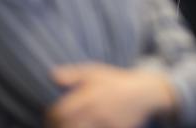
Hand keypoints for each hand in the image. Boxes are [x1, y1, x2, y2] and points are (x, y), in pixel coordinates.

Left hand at [46, 63, 175, 127]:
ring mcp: (106, 123)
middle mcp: (96, 111)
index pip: (59, 112)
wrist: (145, 93)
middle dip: (58, 126)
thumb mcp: (96, 72)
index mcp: (89, 95)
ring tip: (71, 125)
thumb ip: (74, 74)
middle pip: (67, 126)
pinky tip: (87, 126)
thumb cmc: (116, 82)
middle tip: (57, 125)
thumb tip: (52, 75)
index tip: (50, 117)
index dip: (50, 116)